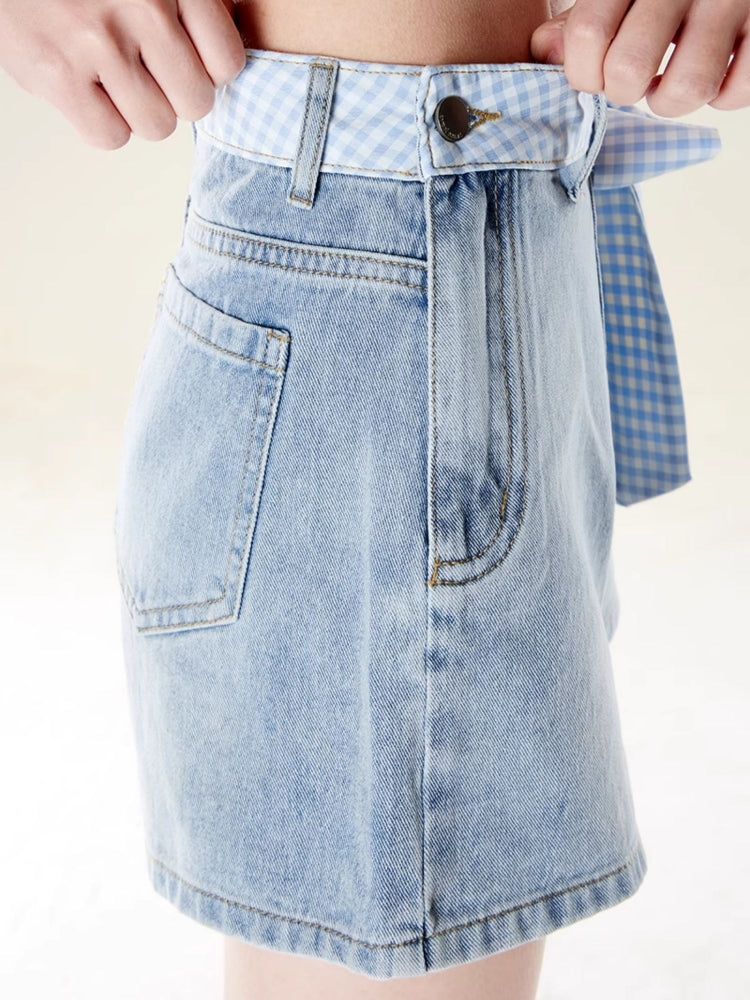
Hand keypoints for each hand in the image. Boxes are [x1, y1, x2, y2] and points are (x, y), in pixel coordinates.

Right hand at [0, 0, 246, 148]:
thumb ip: (192, 6)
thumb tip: (230, 45)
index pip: (227, 63)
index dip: (207, 72)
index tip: (183, 60)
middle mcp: (143, 4)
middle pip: (196, 102)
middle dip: (174, 96)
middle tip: (146, 73)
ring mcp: (98, 40)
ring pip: (157, 125)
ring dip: (138, 112)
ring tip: (112, 78)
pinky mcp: (57, 73)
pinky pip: (111, 136)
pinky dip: (101, 123)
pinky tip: (86, 90)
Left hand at [530, 0, 749, 115]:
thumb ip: (581, 20)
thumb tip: (544, 53)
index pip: (587, 35)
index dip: (582, 74)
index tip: (593, 73)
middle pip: (629, 68)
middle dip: (623, 91)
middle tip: (634, 79)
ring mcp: (731, 0)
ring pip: (686, 89)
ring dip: (670, 102)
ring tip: (671, 81)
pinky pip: (735, 92)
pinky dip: (722, 97)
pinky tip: (715, 73)